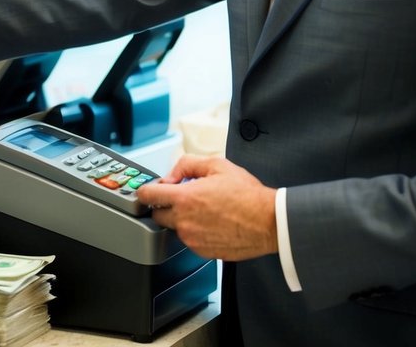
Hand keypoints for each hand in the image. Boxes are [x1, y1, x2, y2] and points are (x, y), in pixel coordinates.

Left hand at [135, 155, 277, 260]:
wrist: (270, 222)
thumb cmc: (247, 195)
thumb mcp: (216, 165)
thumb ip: (186, 164)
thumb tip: (171, 176)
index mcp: (184, 198)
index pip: (146, 196)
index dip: (145, 191)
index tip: (149, 191)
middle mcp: (184, 221)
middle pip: (157, 215)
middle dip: (165, 206)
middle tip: (183, 199)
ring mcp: (192, 239)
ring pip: (175, 229)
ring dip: (183, 220)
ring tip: (205, 211)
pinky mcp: (203, 251)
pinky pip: (190, 241)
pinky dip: (196, 232)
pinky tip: (212, 224)